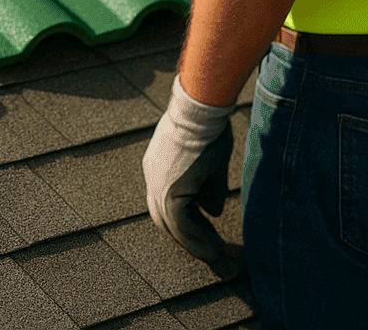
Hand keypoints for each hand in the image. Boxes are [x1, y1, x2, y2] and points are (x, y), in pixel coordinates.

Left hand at [143, 75, 235, 263]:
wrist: (200, 111)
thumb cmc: (208, 126)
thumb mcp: (210, 161)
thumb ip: (209, 188)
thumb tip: (211, 210)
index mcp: (159, 165)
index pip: (167, 199)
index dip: (184, 217)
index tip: (202, 229)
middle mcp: (153, 176)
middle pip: (165, 216)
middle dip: (187, 235)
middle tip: (208, 250)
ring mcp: (158, 184)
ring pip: (172, 224)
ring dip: (193, 243)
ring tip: (214, 257)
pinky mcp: (169, 192)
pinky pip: (180, 224)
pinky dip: (195, 240)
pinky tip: (211, 251)